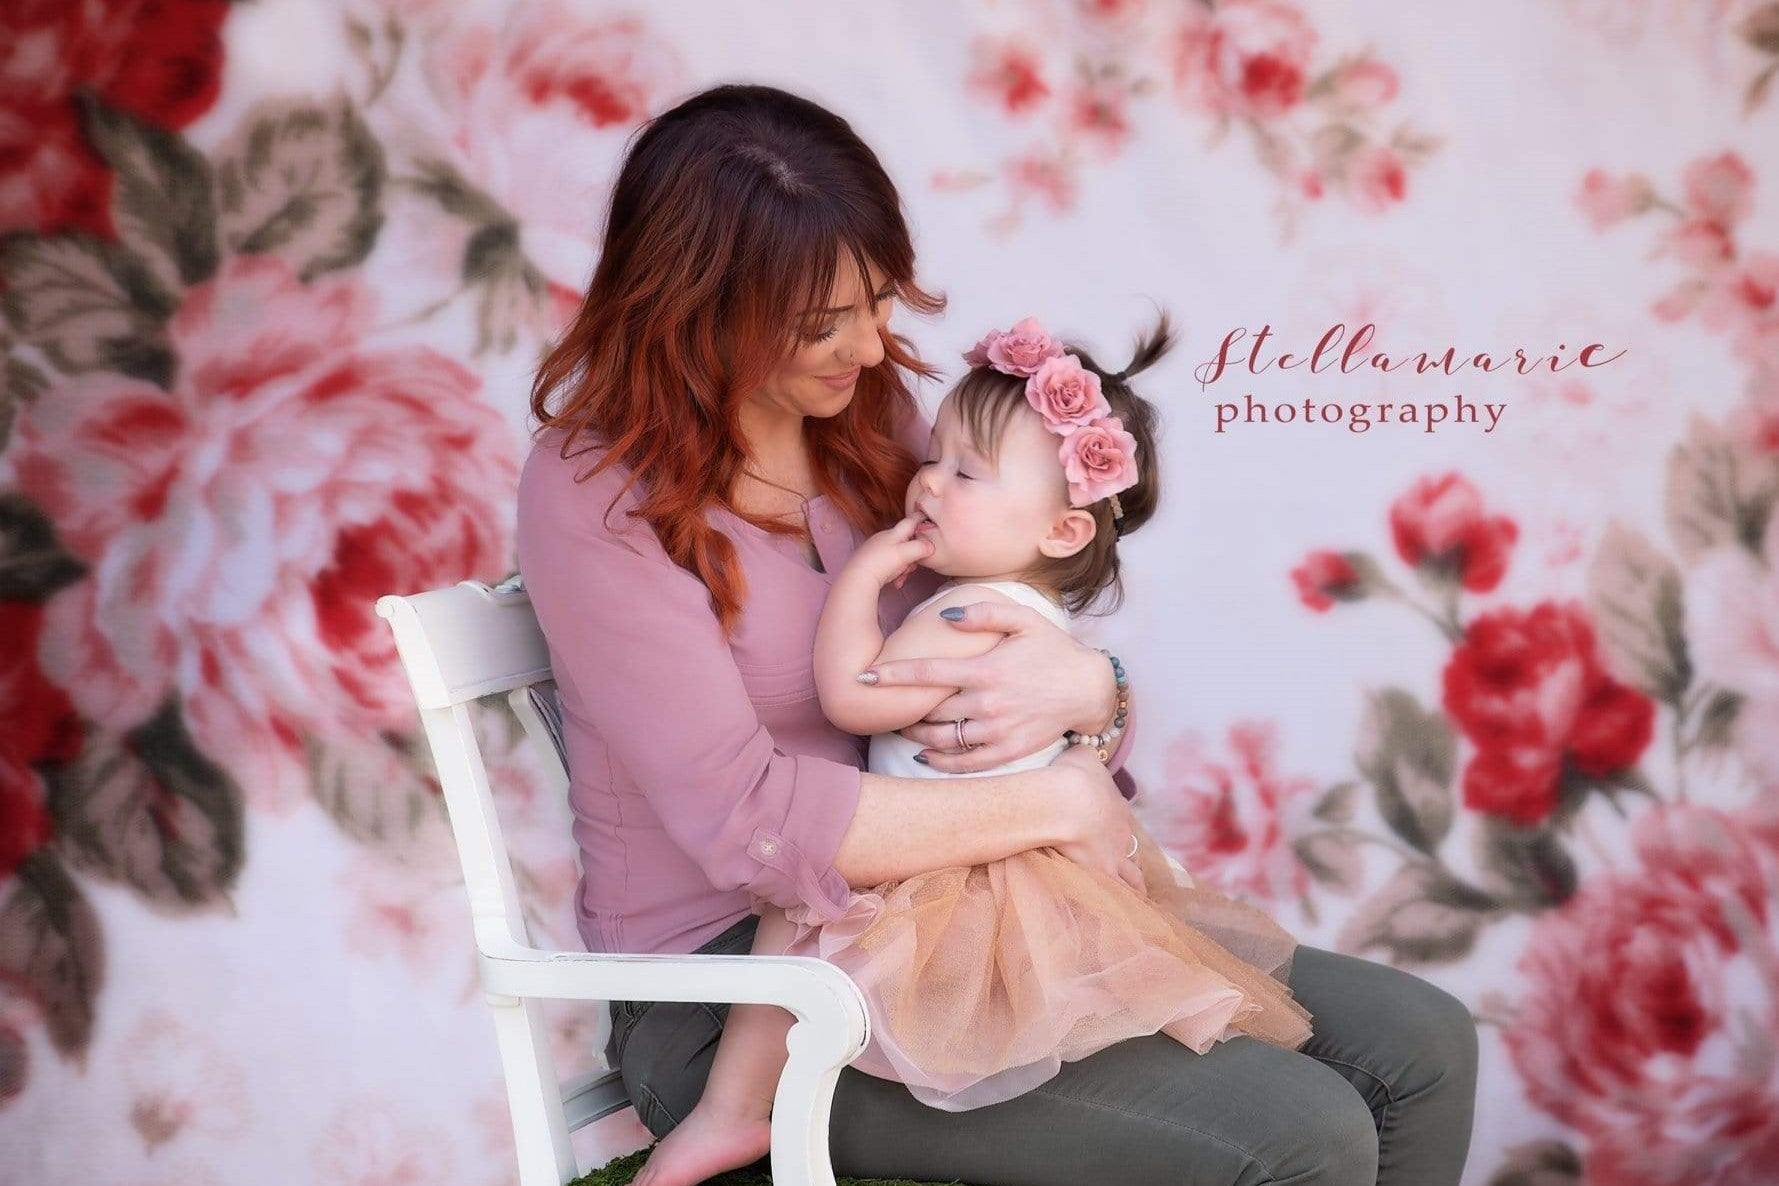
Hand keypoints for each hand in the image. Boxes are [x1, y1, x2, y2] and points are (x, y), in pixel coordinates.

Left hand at [845, 516, 933, 588]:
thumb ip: (920, 548)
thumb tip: (931, 546)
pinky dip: (895, 574)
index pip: (910, 521)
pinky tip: (895, 582)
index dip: (920, 519)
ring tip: (900, 578)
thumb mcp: (904, 554)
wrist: (858, 578)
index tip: (928, 518)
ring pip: (899, 557)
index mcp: (893, 533)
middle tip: (912, 566)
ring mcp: (877, 550)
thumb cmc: (881, 563)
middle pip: (907, 543)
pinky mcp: (872, 562)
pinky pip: (889, 566)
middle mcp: (884, 539)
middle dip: (913, 555)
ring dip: (904, 568)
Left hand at [865, 600, 1117, 772]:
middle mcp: (988, 702)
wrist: (1089, 689)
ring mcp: (998, 730)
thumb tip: (944, 615)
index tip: (864, 676)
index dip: (892, 674)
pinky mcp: (1008, 751)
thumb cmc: (1053, 649)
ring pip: (943, 740)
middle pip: (930, 711)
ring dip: (916, 736)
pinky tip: (925, 755)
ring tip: (903, 728)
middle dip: (902, 709)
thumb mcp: (1025, 619)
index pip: (928, 672)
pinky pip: (966, 763)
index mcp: (986, 669)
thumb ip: (984, 613)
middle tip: (883, 705)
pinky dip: (941, 762)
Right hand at [1049, 758, 1145, 895]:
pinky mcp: (1103, 874)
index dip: (1112, 823)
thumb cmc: (1071, 775)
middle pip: (1131, 849)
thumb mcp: (1081, 754)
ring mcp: (1115, 857)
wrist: (1066, 801)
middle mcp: (1122, 833)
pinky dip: (1121, 905)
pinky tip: (1124, 917)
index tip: (1104, 827)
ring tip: (1138, 899)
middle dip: (1128, 857)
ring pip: (1133, 877)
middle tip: (1130, 870)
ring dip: (1135, 886)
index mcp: (1118, 806)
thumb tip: (1083, 749)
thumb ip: (1086, 755)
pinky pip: (1117, 895)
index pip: (1119, 818)